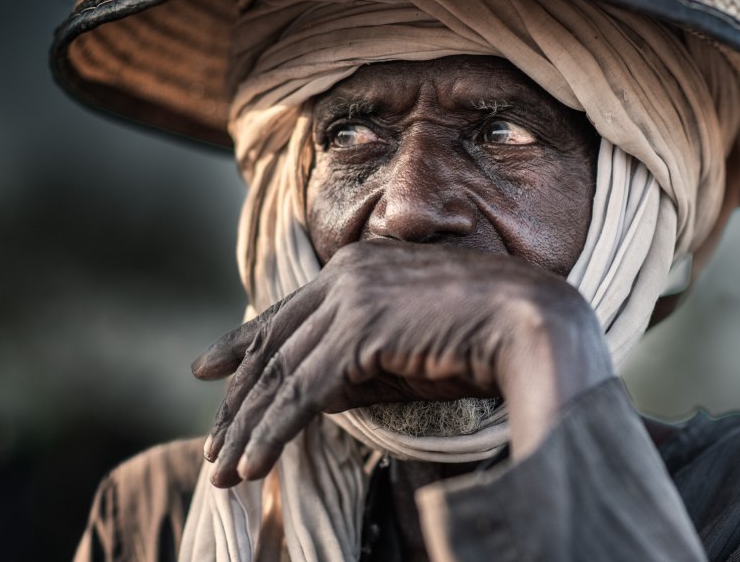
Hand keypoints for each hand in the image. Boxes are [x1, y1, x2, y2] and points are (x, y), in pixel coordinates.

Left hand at [192, 240, 612, 486]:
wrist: (530, 322)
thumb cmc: (480, 336)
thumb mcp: (404, 349)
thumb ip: (355, 363)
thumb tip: (311, 395)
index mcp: (357, 267)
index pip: (285, 314)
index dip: (242, 344)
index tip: (209, 370)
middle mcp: (345, 275)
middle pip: (274, 347)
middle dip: (239, 402)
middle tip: (215, 445)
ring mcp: (350, 300)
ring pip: (280, 374)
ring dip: (248, 428)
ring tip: (227, 471)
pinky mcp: (358, 333)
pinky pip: (300, 393)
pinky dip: (272, 433)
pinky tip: (253, 466)